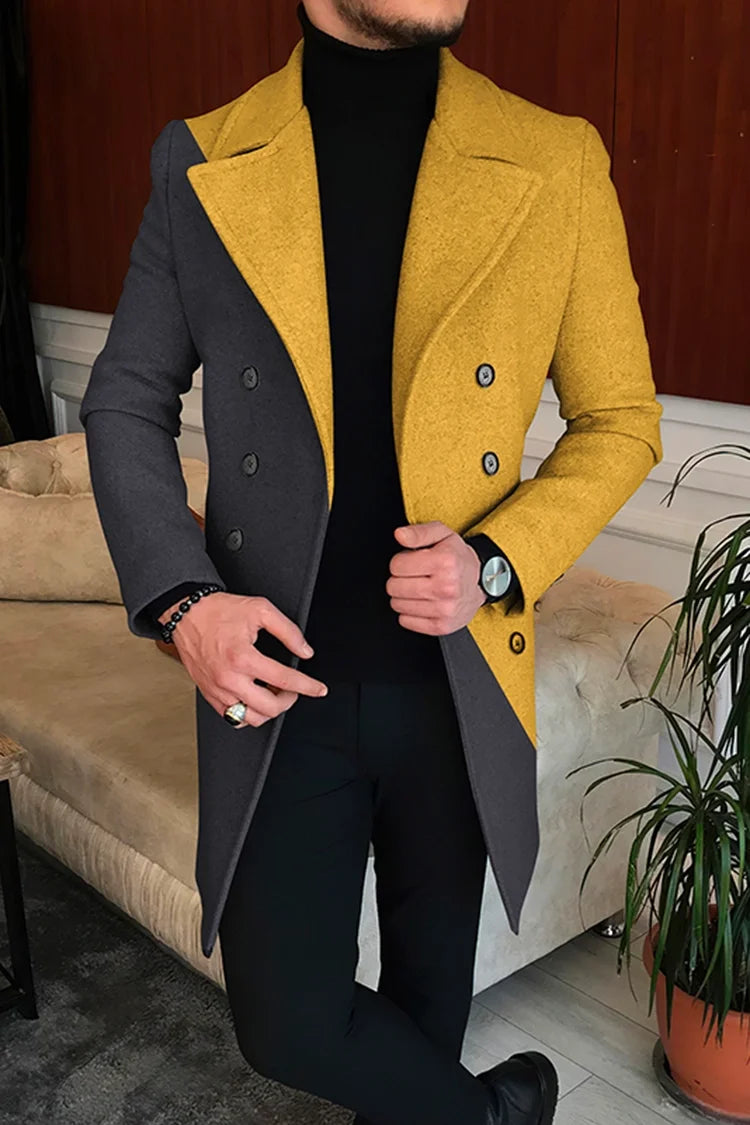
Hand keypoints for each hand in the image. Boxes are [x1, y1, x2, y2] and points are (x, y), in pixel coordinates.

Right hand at [158, 592, 327, 727]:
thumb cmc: (219, 611)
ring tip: (274, 694)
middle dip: (289, 700)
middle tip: (293, 690)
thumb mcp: (260, 610)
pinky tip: (255, 700)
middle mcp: (229, 678)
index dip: (308, 686)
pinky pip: (232, 718)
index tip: (319, 689)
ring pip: (251, 719)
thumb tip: (305, 651)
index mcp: (243, 657)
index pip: (284, 680)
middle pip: (269, 708)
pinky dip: (248, 715)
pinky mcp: (209, 694)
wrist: (186, 613)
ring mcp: (217, 689)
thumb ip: (288, 631)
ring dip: (269, 711)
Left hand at [386, 521, 486, 635]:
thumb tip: (400, 534)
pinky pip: (405, 621)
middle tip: (416, 576)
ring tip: (420, 589)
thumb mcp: (441, 534)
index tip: (413, 562)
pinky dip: (410, 613)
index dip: (401, 562)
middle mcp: (446, 587)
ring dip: (404, 597)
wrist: (483, 582)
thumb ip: (418, 532)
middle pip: (394, 587)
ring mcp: (444, 609)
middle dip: (400, 579)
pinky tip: (423, 603)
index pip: (396, 565)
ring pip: (397, 605)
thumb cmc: (457, 558)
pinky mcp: (441, 626)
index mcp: (444, 562)